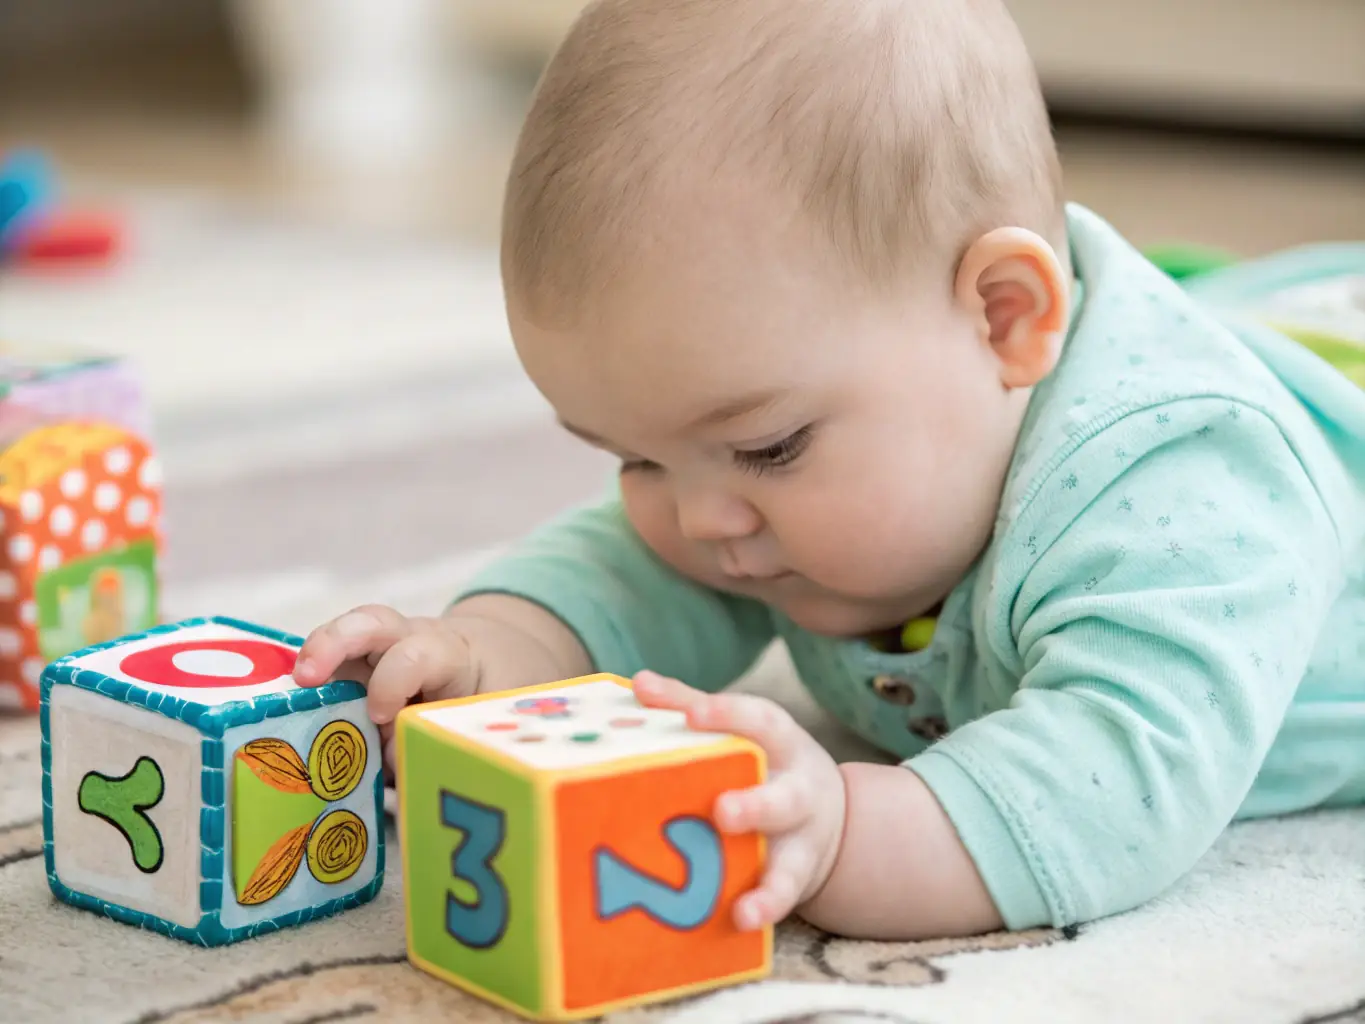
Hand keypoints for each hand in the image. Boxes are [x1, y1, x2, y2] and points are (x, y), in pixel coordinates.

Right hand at [293, 596, 591, 773]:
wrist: (486, 661)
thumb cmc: (484, 696)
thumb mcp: (482, 721)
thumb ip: (444, 747)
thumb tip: (402, 781)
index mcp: (449, 654)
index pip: (420, 654)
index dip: (395, 680)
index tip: (380, 715)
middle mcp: (408, 640)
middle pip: (371, 622)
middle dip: (336, 643)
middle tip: (305, 677)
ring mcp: (376, 648)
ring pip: (339, 638)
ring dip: (309, 664)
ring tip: (284, 694)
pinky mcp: (354, 664)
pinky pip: (325, 668)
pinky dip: (306, 688)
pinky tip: (286, 712)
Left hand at [632, 670, 845, 930]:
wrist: (829, 816)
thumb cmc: (764, 762)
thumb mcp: (743, 729)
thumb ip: (691, 706)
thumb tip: (639, 683)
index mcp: (780, 744)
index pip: (758, 721)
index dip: (727, 715)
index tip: (692, 714)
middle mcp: (797, 791)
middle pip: (783, 798)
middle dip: (755, 807)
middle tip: (721, 812)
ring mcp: (800, 841)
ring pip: (790, 861)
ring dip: (767, 882)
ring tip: (743, 905)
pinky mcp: (794, 879)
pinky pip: (782, 898)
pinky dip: (764, 909)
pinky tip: (741, 920)